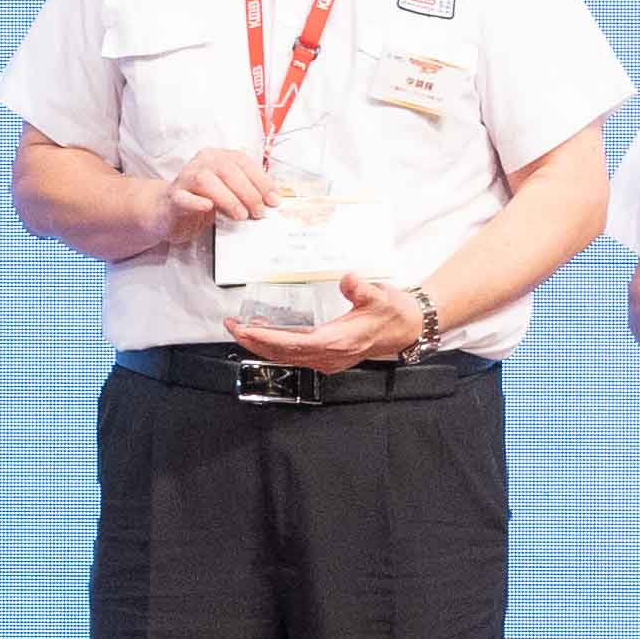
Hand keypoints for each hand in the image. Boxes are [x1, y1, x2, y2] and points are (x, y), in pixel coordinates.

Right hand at [162, 146, 281, 231]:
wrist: (169, 211)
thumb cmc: (203, 201)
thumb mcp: (228, 192)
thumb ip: (246, 191)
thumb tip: (272, 200)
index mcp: (218, 157)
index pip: (242, 162)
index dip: (261, 180)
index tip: (274, 199)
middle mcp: (201, 162)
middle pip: (227, 170)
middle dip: (248, 192)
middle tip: (259, 211)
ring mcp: (185, 178)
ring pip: (206, 180)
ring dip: (227, 198)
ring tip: (241, 214)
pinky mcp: (173, 197)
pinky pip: (183, 197)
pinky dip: (196, 202)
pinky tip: (208, 208)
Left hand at [237, 274, 426, 373]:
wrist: (409, 328)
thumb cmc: (394, 313)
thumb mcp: (380, 296)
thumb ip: (362, 289)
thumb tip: (348, 279)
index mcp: (338, 342)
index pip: (293, 344)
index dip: (266, 339)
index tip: (243, 329)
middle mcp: (330, 356)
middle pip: (284, 354)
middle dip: (254, 342)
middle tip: (230, 326)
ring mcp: (329, 359)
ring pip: (288, 357)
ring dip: (262, 345)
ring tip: (240, 330)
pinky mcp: (329, 357)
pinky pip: (297, 355)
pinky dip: (277, 346)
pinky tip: (266, 335)